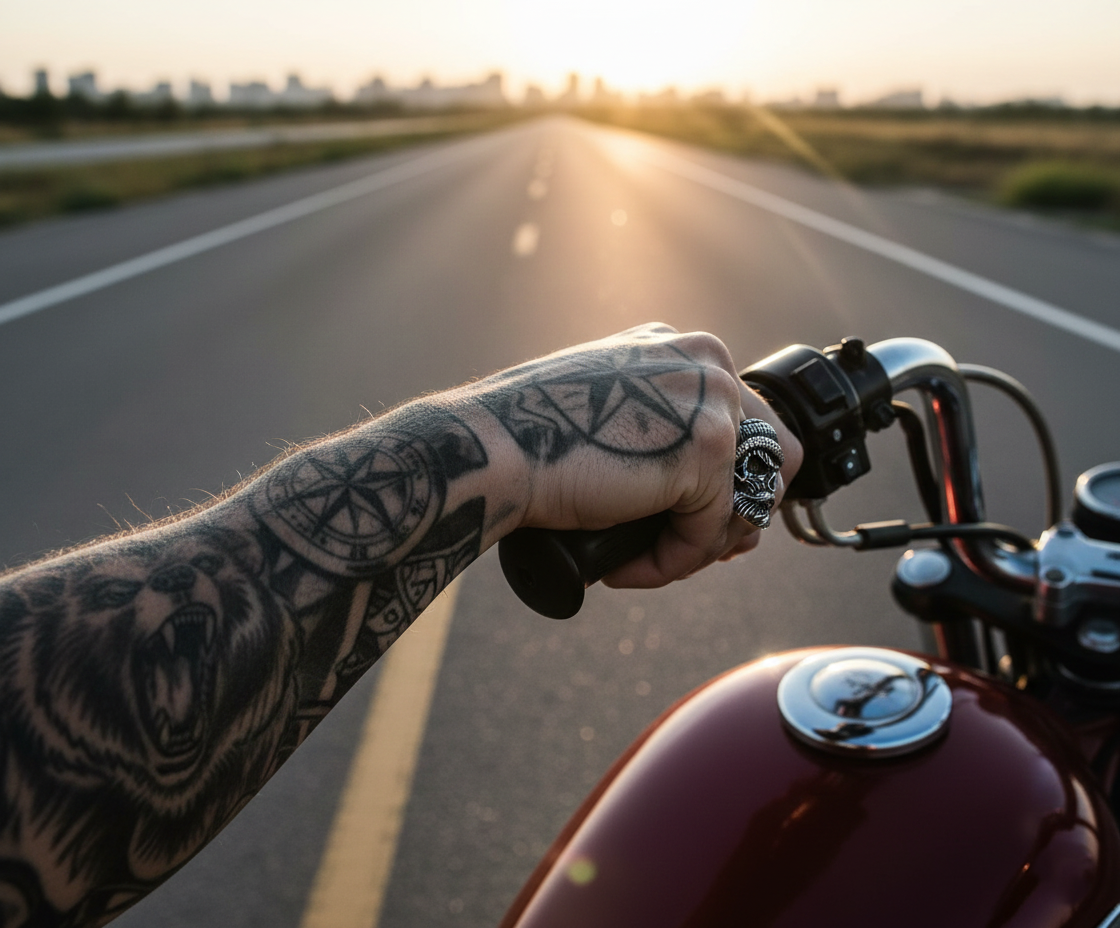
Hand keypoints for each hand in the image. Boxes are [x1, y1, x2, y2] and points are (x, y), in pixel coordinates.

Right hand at [475, 324, 801, 587]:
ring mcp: (714, 400)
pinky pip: (711, 533)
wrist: (493, 448)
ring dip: (703, 544)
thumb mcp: (606, 413)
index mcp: (684, 350)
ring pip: (752, 501)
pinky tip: (622, 569)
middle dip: (736, 513)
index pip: (746, 423)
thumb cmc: (529, 438)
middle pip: (772, 458)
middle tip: (689, 549)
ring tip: (647, 561)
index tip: (689, 523)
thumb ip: (654, 427)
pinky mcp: (710, 449)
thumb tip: (704, 488)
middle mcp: (708, 362)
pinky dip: (670, 564)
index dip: (727, 485)